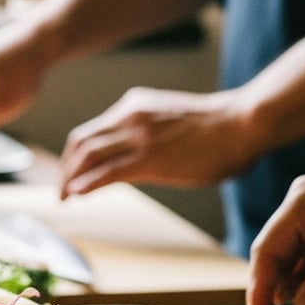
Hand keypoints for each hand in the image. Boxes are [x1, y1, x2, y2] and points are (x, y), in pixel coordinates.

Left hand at [58, 86, 259, 198]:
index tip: (71, 174)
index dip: (75, 155)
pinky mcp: (150, 159)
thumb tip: (139, 157)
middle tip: (62, 191)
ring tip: (65, 198)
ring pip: (88, 157)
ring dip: (71, 180)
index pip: (91, 131)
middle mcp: (130, 116)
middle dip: (66, 169)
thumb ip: (149, 133)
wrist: (243, 122)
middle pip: (80, 143)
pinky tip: (78, 196)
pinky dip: (87, 185)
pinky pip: (107, 173)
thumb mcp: (171, 120)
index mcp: (135, 105)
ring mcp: (138, 137)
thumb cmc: (217, 127)